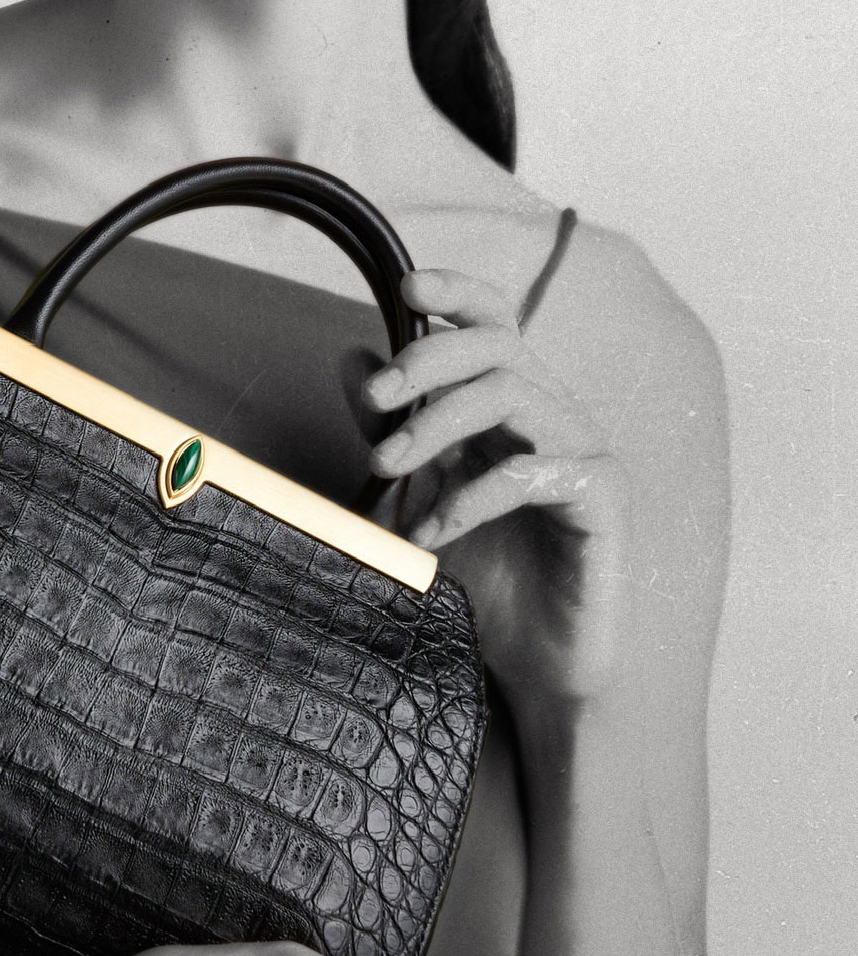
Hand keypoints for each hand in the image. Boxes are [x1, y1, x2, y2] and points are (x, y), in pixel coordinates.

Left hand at [364, 269, 630, 702]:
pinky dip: (471, 495)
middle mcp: (554, 416)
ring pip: (511, 395)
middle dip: (427, 361)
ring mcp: (584, 453)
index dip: (456, 291)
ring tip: (387, 470)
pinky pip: (535, 471)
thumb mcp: (419, 496)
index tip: (404, 286)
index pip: (494, 322)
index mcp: (514, 405)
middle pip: (497, 345)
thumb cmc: (482, 578)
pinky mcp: (604, 499)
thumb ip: (391, 431)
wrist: (535, 668)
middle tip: (374, 401)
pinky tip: (433, 531)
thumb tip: (351, 359)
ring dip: (437, 426)